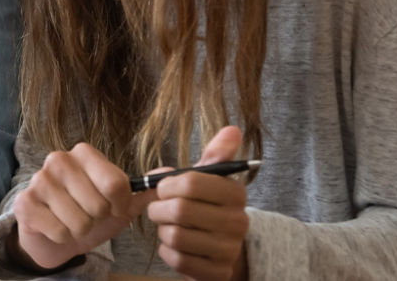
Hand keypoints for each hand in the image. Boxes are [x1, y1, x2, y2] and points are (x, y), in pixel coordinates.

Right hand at [11, 142, 157, 270]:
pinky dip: (63, 238)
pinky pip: (59, 231)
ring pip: (79, 221)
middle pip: (98, 205)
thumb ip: (143, 190)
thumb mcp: (119, 204)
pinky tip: (56, 227)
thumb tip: (170, 174)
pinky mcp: (24, 203)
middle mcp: (58, 160)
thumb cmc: (88, 214)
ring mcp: (39, 180)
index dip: (119, 204)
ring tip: (72, 222)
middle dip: (97, 219)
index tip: (113, 207)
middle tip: (88, 215)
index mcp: (83, 153)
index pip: (116, 183)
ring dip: (80, 230)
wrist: (52, 233)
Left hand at [147, 126, 249, 280]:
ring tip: (168, 226)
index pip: (190, 182)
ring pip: (175, 236)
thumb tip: (233, 130)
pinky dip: (166, 251)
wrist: (222, 250)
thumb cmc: (207, 207)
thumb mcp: (211, 179)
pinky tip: (174, 245)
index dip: (165, 185)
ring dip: (162, 230)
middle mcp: (238, 221)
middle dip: (158, 209)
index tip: (162, 188)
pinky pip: (176, 259)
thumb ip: (215, 155)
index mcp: (235, 193)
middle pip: (178, 210)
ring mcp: (229, 249)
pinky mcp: (218, 272)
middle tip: (158, 208)